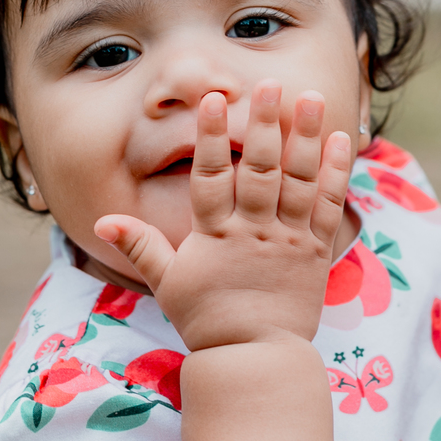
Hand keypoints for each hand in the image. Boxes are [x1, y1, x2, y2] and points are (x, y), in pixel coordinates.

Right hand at [94, 81, 352, 351]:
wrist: (254, 357)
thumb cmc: (207, 318)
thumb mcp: (167, 283)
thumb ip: (141, 246)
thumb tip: (102, 221)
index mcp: (215, 236)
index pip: (210, 177)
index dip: (212, 137)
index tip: (215, 101)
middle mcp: (253, 231)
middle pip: (259, 170)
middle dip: (264, 124)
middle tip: (270, 83)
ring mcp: (288, 239)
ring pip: (298, 181)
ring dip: (305, 137)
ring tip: (310, 96)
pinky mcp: (316, 251)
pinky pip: (328, 206)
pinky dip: (334, 172)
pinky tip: (339, 138)